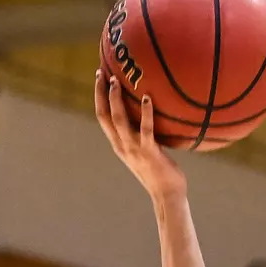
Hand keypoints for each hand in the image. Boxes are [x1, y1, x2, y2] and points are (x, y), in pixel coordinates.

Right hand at [94, 70, 186, 199]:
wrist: (167, 195)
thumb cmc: (161, 173)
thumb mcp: (146, 151)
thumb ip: (143, 136)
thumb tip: (150, 115)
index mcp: (119, 144)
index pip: (102, 117)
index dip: (98, 97)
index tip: (99, 78)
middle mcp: (122, 145)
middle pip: (104, 115)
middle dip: (100, 92)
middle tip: (101, 71)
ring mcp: (134, 149)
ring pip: (119, 120)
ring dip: (116, 98)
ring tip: (117, 80)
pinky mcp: (149, 152)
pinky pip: (146, 129)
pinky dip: (146, 112)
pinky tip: (148, 98)